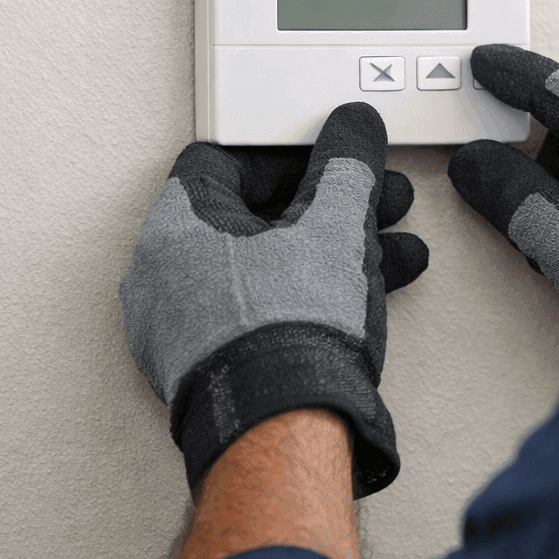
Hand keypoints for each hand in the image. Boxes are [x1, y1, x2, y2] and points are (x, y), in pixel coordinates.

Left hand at [119, 102, 429, 500]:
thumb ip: (347, 163)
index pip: (222, 160)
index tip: (329, 154)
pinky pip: (264, 312)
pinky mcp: (214, 371)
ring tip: (392, 249)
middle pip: (254, 214)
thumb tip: (354, 129)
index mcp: (176, 228)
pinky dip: (313, 296)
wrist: (286, 428)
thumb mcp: (334, 222)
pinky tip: (370, 293)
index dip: (286, 150)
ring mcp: (185, 331)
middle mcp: (165, 278)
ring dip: (333, 250)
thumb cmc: (290, 328)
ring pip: (268, 267)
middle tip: (374, 199)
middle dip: (327, 204)